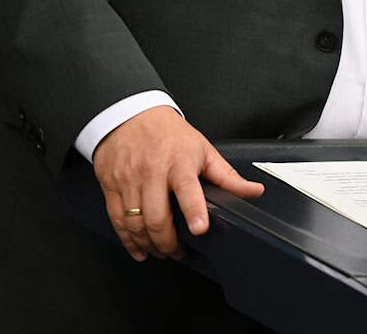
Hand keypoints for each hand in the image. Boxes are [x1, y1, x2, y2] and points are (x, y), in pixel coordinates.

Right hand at [92, 105, 264, 261]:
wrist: (131, 115)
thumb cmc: (169, 134)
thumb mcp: (203, 150)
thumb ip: (228, 176)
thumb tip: (254, 191)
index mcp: (179, 162)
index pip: (188, 189)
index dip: (195, 210)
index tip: (199, 228)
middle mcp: (152, 172)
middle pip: (157, 217)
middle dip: (168, 243)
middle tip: (179, 252)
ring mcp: (129, 181)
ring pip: (136, 223)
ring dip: (149, 245)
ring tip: (161, 252)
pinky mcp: (112, 186)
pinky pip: (118, 220)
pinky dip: (128, 240)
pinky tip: (139, 248)